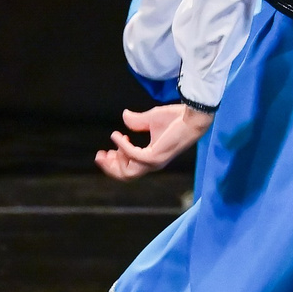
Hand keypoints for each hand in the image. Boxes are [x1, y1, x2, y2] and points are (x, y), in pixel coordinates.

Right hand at [95, 102, 212, 178]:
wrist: (192, 116)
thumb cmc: (176, 118)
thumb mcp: (151, 119)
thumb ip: (137, 121)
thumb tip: (125, 116)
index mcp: (152, 159)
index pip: (130, 169)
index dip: (115, 164)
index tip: (107, 151)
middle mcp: (153, 164)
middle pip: (126, 175)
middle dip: (110, 168)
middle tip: (100, 155)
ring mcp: (154, 162)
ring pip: (128, 173)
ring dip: (114, 163)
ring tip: (107, 150)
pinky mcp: (155, 156)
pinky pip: (133, 156)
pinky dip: (122, 146)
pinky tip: (117, 135)